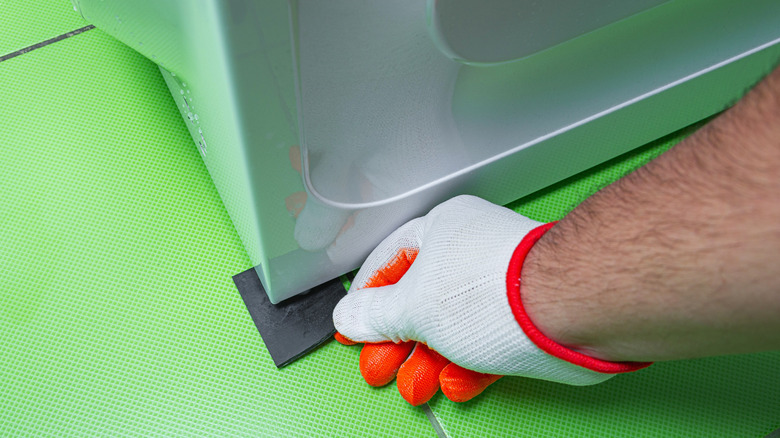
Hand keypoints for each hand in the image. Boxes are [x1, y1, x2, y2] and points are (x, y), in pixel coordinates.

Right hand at [334, 196, 648, 403]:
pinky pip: (486, 342)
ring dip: (429, 360)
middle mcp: (472, 253)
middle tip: (382, 366)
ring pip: (452, 327)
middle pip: (421, 299)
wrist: (567, 311)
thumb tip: (350, 314)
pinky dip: (466, 366)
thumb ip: (377, 314)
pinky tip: (455, 382)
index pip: (390, 260)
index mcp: (443, 230)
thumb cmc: (495, 289)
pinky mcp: (525, 317)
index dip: (368, 297)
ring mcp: (500, 285)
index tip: (355, 326)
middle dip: (398, 341)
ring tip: (416, 384)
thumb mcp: (412, 306)